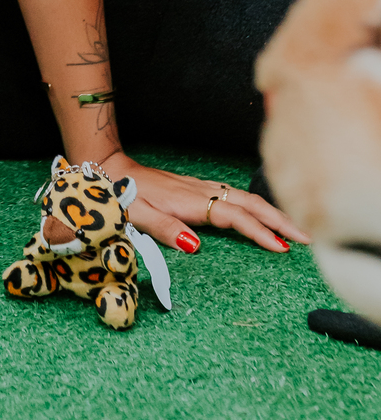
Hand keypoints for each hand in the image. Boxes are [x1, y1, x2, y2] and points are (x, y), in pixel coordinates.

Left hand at [100, 150, 309, 254]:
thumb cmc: (125, 196)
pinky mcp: (200, 189)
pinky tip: (266, 216)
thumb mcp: (137, 215)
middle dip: (280, 219)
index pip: (234, 216)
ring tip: (297, 231)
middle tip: (307, 238)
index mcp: (190, 200)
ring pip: (246, 198)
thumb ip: (165, 229)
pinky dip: (257, 207)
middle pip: (249, 203)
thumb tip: (195, 245)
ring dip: (272, 213)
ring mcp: (203, 188)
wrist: (113, 172)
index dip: (258, 231)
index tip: (280, 247)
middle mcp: (201, 191)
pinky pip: (236, 197)